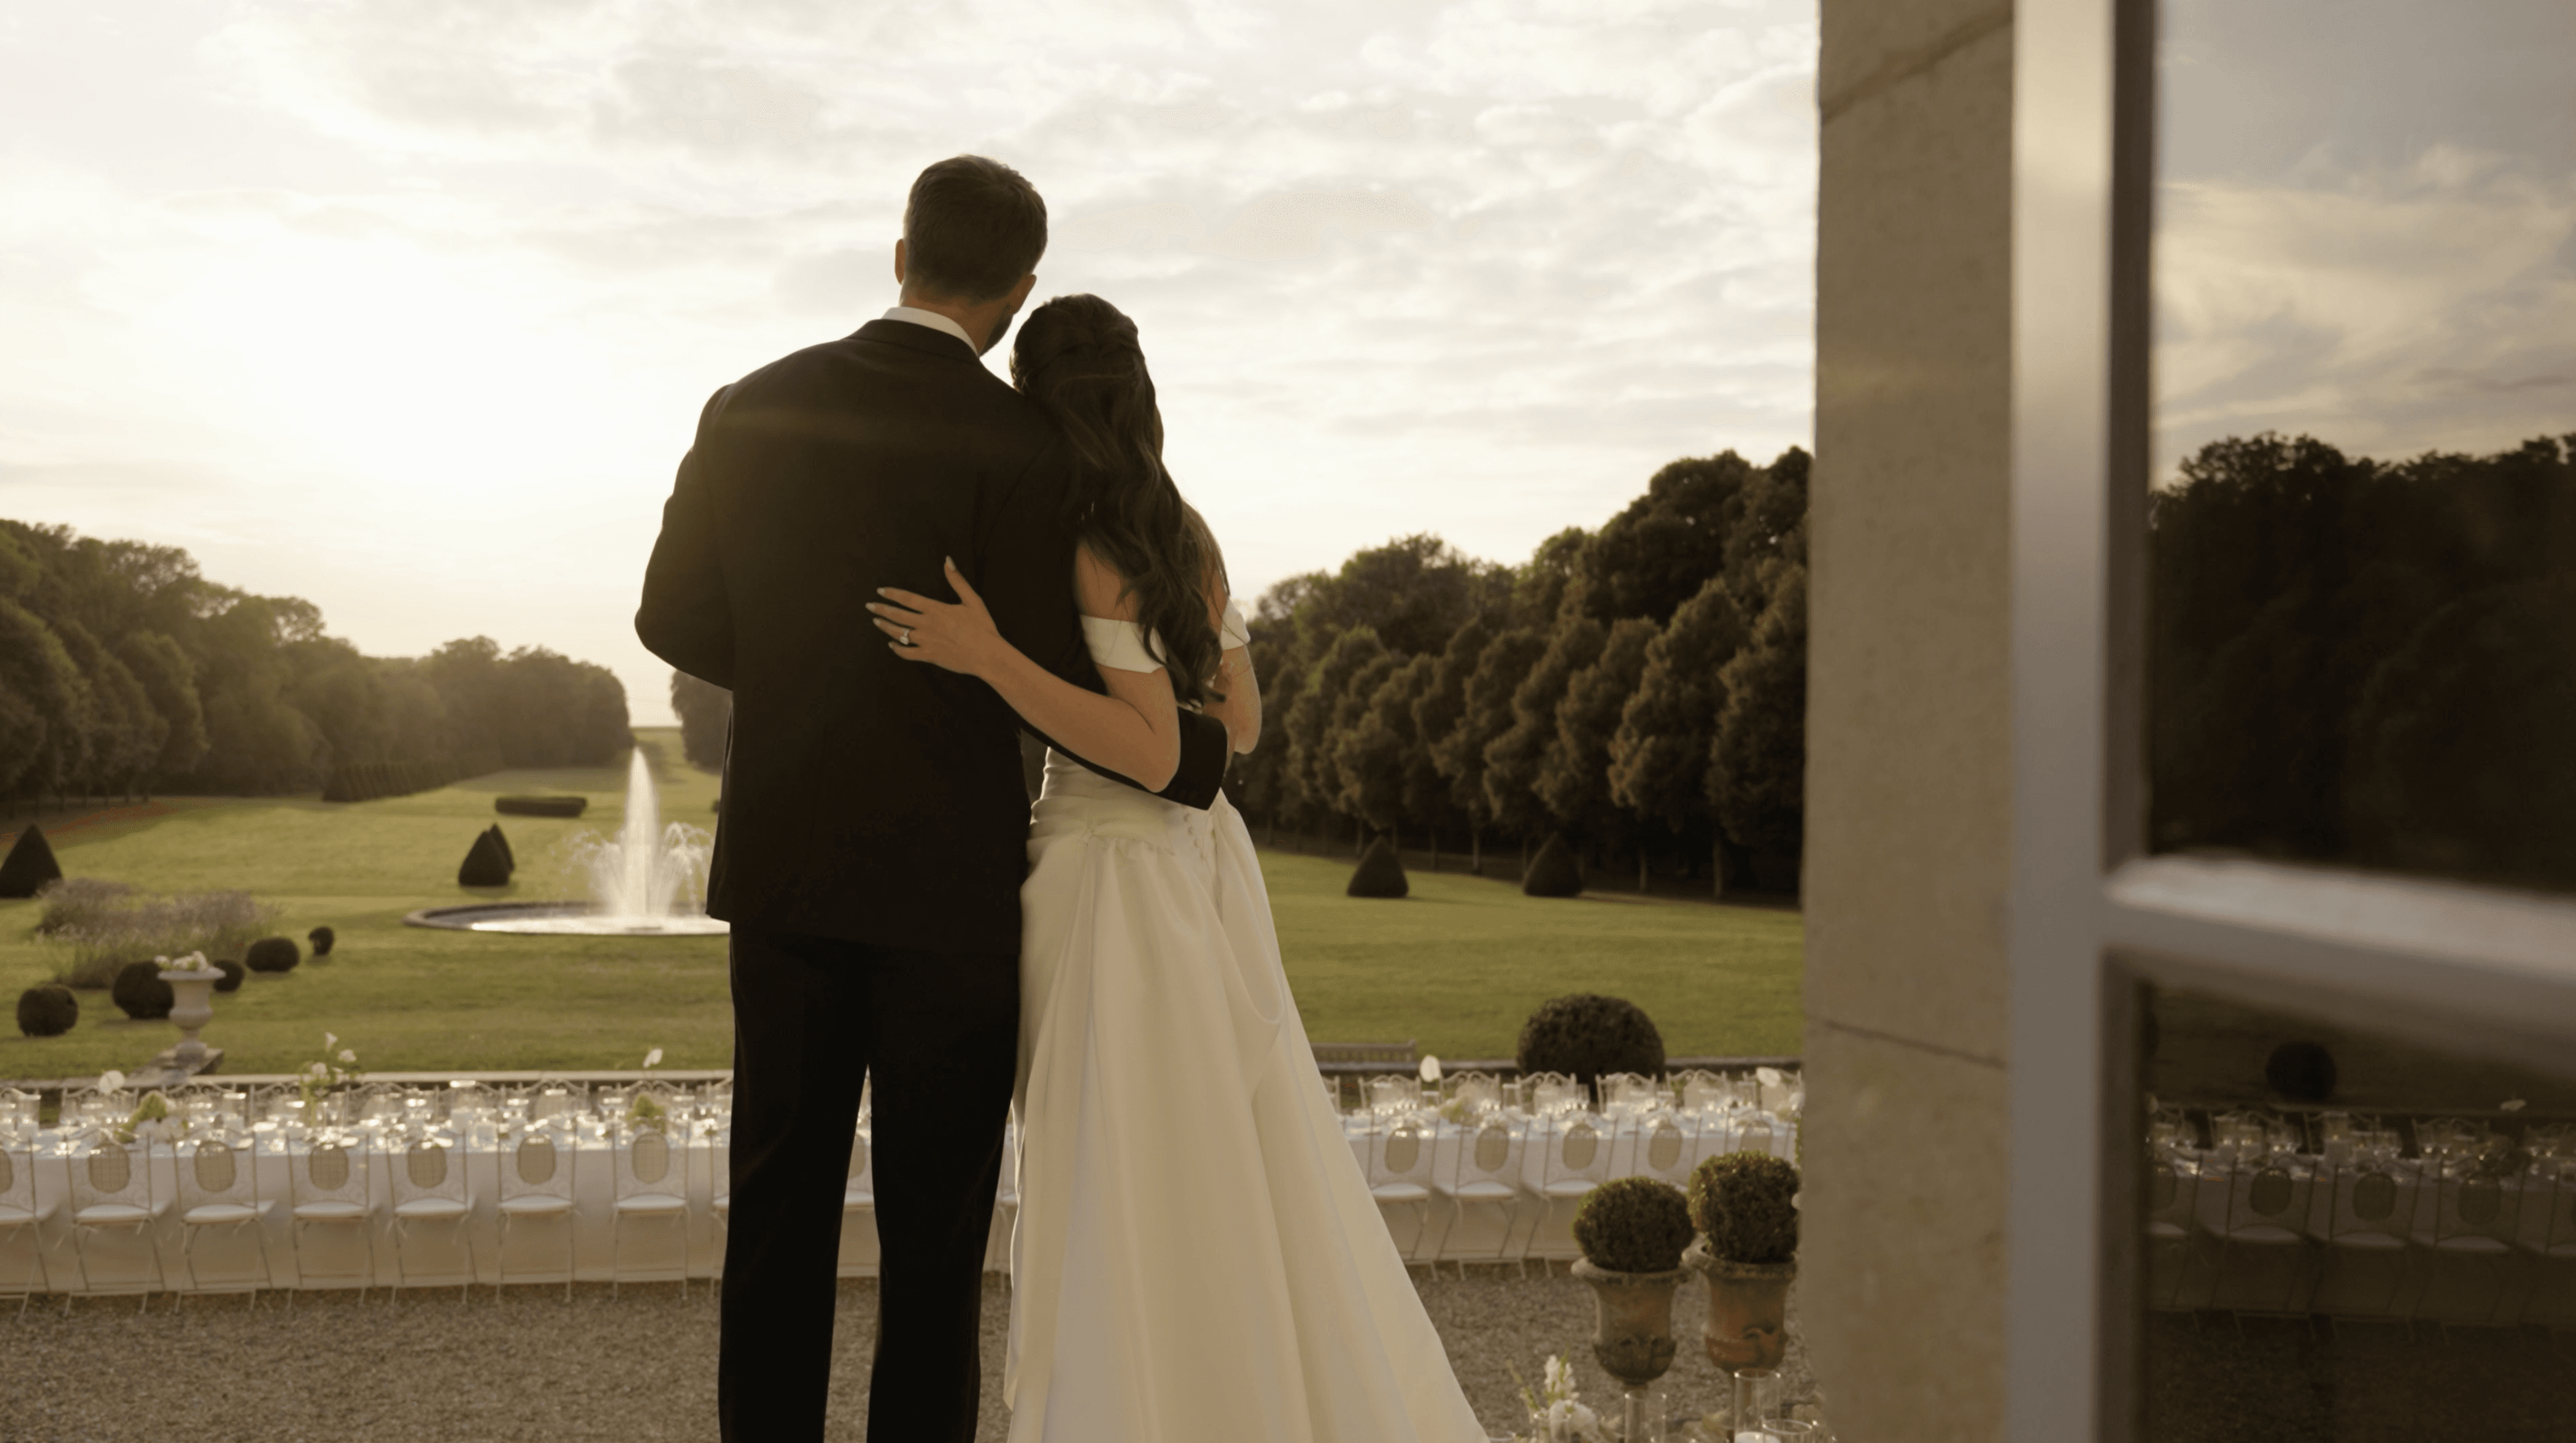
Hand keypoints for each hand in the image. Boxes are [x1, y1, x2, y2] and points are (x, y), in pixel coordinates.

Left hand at [869, 558, 1006, 677]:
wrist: (987, 655)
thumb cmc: (982, 628)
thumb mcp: (972, 600)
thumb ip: (957, 580)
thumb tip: (947, 561)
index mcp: (936, 609)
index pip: (907, 598)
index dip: (892, 594)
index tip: (880, 591)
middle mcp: (927, 624)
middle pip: (898, 615)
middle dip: (881, 609)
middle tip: (869, 606)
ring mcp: (926, 641)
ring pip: (898, 633)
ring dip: (886, 627)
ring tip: (876, 622)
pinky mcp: (929, 655)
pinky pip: (907, 653)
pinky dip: (897, 649)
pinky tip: (892, 645)